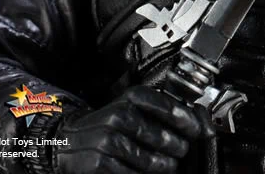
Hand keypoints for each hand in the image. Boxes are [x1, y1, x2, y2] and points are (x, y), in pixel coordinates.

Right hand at [40, 86, 210, 173]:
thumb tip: (199, 119)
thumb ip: (161, 111)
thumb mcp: (131, 109)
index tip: (197, 130)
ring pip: (150, 160)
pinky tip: (143, 172)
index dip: (185, 120)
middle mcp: (118, 116)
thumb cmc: (107, 125)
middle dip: (177, 148)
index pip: (165, 106)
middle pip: (162, 137)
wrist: (65, 140)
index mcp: (130, 98)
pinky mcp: (99, 163)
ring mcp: (107, 141)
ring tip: (167, 165)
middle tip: (180, 151)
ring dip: (163, 166)